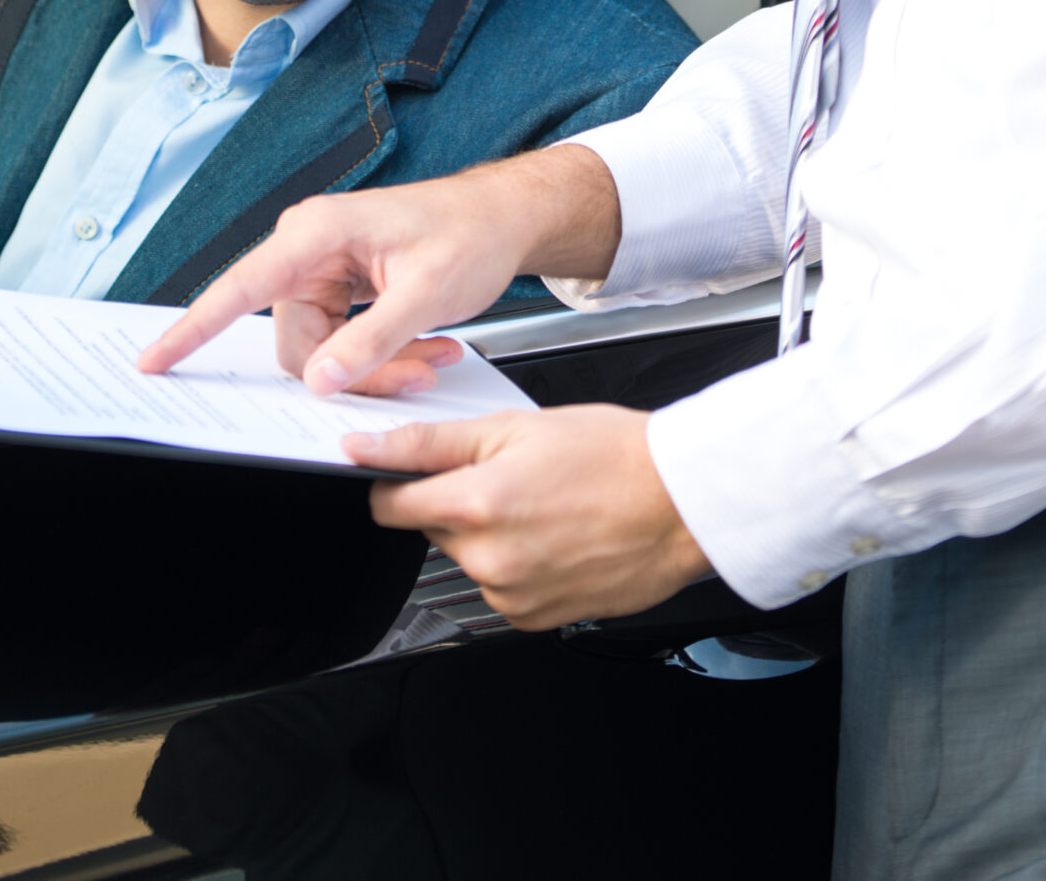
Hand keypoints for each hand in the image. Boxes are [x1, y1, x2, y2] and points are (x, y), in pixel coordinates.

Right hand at [137, 147, 620, 394]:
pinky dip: (382, 355)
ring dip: (377, 366)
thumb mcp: (427, 293)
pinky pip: (340, 343)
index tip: (153, 361)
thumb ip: (372, 341)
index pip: (240, 286)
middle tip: (416, 373)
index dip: (193, 328)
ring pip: (320, 352)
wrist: (500, 218)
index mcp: (317, 234)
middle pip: (297, 343)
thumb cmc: (468, 232)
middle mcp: (309, 249)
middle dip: (354, 370)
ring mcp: (324, 270)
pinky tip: (426, 347)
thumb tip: (320, 380)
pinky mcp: (341, 288)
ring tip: (431, 354)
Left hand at [346, 403, 710, 630]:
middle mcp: (488, 559)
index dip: (390, 481)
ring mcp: (511, 594)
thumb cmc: (612, 455)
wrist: (678, 503)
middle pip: (430, 529)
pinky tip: (553, 536)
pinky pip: (500, 586)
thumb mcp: (514, 426)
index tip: (403, 472)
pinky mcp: (533, 618)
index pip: (388, 506)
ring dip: (487, 533)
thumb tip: (367, 448)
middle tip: (508, 475)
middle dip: (454, 501)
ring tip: (541, 505)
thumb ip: (432, 441)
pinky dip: (515, 563)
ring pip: (467, 557)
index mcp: (477, 503)